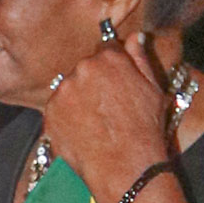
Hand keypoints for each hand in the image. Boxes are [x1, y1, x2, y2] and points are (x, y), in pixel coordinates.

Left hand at [44, 32, 171, 202]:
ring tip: (96, 122)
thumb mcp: (154, 89)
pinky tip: (84, 131)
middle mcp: (81, 69)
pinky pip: (58, 109)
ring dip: (78, 99)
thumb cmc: (144, 129)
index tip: (116, 80)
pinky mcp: (49, 112)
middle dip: (94, 82)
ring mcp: (62, 91)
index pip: (106, 50)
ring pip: (70, 88)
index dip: (113, 66)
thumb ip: (140, 58)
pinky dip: (67, 117)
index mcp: (108, 59)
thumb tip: (135, 37)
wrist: (124, 165)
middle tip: (108, 107)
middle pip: (86, 69)